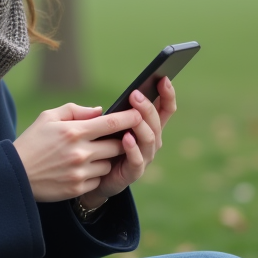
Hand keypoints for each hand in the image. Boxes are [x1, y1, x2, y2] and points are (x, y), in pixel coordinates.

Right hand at [12, 103, 142, 201]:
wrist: (14, 175)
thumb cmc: (32, 142)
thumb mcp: (48, 118)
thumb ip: (75, 111)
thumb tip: (100, 111)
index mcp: (74, 131)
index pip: (111, 123)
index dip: (129, 118)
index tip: (139, 115)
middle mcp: (80, 151)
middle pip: (117, 145)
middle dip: (120, 140)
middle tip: (117, 137)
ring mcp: (80, 172)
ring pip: (109, 163)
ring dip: (106, 158)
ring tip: (92, 154)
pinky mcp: (77, 188)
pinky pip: (98, 179)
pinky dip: (95, 173)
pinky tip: (81, 169)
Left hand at [82, 76, 177, 206]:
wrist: (91, 179)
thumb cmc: (98, 148)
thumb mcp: (101, 128)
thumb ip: (102, 118)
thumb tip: (99, 109)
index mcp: (147, 127)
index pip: (164, 109)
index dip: (167, 94)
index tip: (163, 78)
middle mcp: (150, 141)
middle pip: (157, 121)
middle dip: (148, 107)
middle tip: (135, 95)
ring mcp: (144, 157)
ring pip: (150, 139)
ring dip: (142, 125)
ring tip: (133, 113)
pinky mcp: (134, 172)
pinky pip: (137, 160)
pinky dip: (133, 149)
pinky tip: (126, 138)